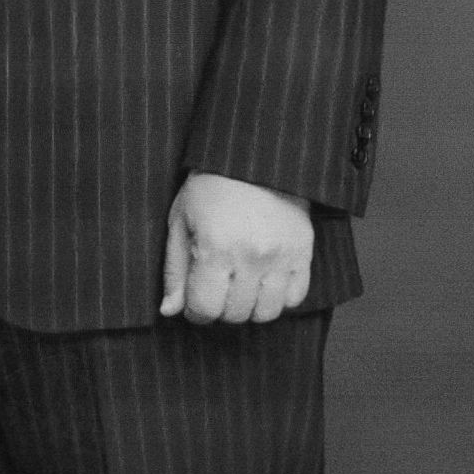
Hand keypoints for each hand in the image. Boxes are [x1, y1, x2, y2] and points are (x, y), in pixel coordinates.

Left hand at [160, 171, 314, 324]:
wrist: (253, 159)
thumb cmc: (210, 188)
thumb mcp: (181, 222)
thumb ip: (175, 270)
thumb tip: (169, 311)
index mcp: (216, 248)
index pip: (205, 308)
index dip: (195, 311)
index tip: (194, 301)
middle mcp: (251, 256)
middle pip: (235, 314)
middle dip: (220, 309)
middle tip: (217, 289)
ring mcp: (281, 255)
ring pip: (267, 313)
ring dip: (250, 308)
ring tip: (240, 288)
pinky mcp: (304, 251)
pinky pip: (295, 298)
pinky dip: (280, 298)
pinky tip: (265, 282)